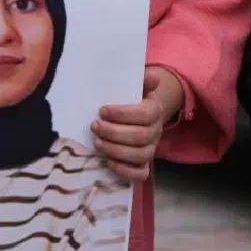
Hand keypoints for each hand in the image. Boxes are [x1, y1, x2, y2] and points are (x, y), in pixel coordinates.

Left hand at [92, 67, 182, 181]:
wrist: (139, 115)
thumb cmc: (131, 100)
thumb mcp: (134, 88)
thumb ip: (141, 81)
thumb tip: (152, 76)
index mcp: (154, 111)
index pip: (144, 114)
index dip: (123, 114)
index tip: (102, 110)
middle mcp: (155, 131)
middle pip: (141, 136)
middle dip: (114, 133)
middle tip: (94, 126)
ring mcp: (151, 149)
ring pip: (141, 155)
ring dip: (116, 150)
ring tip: (97, 143)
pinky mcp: (143, 164)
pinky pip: (141, 174)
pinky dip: (125, 170)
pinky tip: (108, 162)